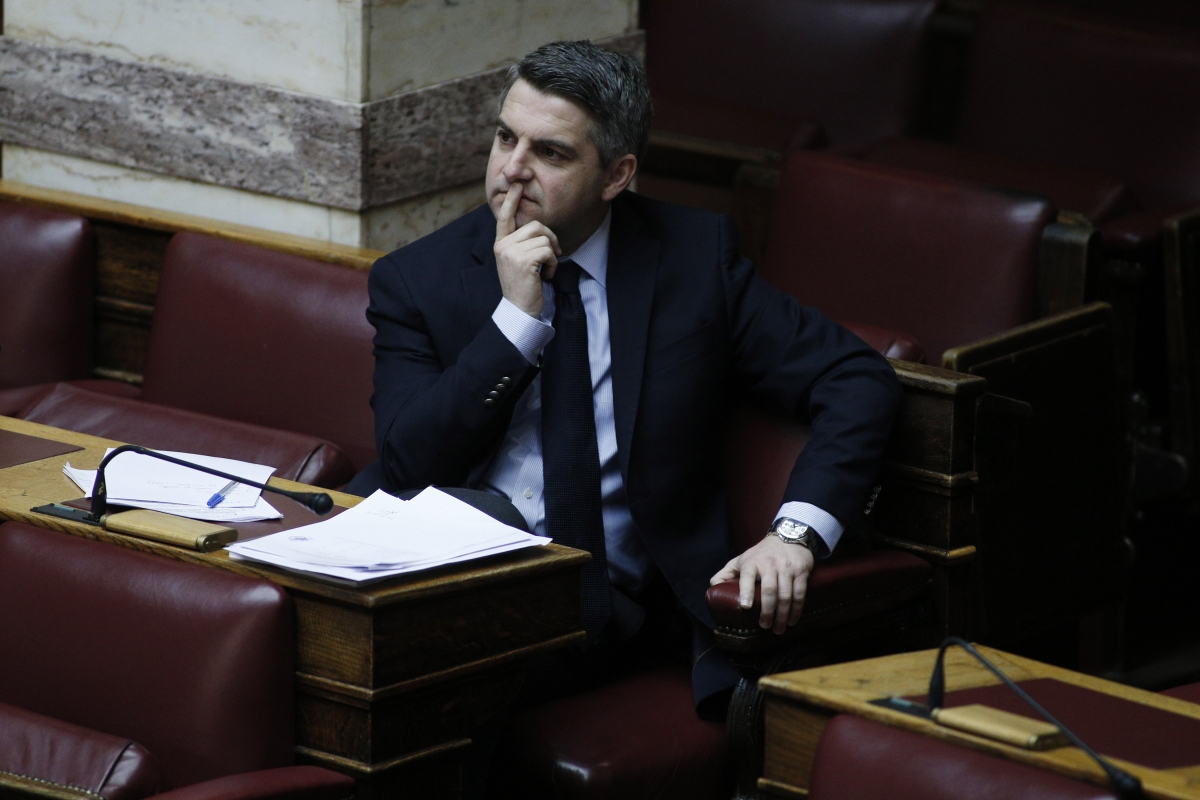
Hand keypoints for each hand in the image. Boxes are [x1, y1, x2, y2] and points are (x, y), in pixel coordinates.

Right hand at [494, 183, 560, 316]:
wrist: (519, 311)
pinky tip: (545, 276)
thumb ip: (523, 244)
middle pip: (535, 225)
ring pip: (544, 238)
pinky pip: (548, 251)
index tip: (516, 185)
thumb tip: (541, 230)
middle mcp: (503, 245)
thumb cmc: (524, 287)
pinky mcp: (523, 260)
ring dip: (552, 255)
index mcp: (501, 244)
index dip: (511, 200)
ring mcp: (511, 252)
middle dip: (550, 239)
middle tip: (552, 257)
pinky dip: (553, 264)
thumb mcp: (519, 262)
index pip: (505, 217)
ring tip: (544, 271)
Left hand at [710, 534, 814, 633]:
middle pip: (769, 590)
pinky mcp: (801, 572)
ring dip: (782, 615)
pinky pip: (800, 593)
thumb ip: (726, 573)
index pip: (747, 576)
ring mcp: (786, 568)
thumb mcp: (741, 559)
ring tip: (778, 629)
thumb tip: (713, 587)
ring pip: (785, 595)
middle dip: (767, 611)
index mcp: (752, 563)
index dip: (746, 591)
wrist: (789, 535)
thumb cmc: (761, 554)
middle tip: (765, 626)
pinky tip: (792, 620)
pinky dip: (796, 609)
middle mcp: (769, 565)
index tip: (745, 606)